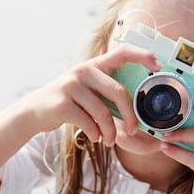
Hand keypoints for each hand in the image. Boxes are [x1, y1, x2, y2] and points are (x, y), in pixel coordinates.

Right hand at [17, 44, 161, 144]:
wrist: (35, 111)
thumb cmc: (71, 103)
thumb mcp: (89, 92)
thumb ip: (108, 95)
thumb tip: (138, 115)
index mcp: (95, 65)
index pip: (122, 52)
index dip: (142, 55)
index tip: (158, 65)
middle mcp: (84, 70)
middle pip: (119, 92)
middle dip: (130, 116)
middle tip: (132, 130)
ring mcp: (71, 85)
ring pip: (103, 112)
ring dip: (110, 132)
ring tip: (109, 141)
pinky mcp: (62, 103)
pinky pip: (88, 122)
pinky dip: (95, 134)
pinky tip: (94, 137)